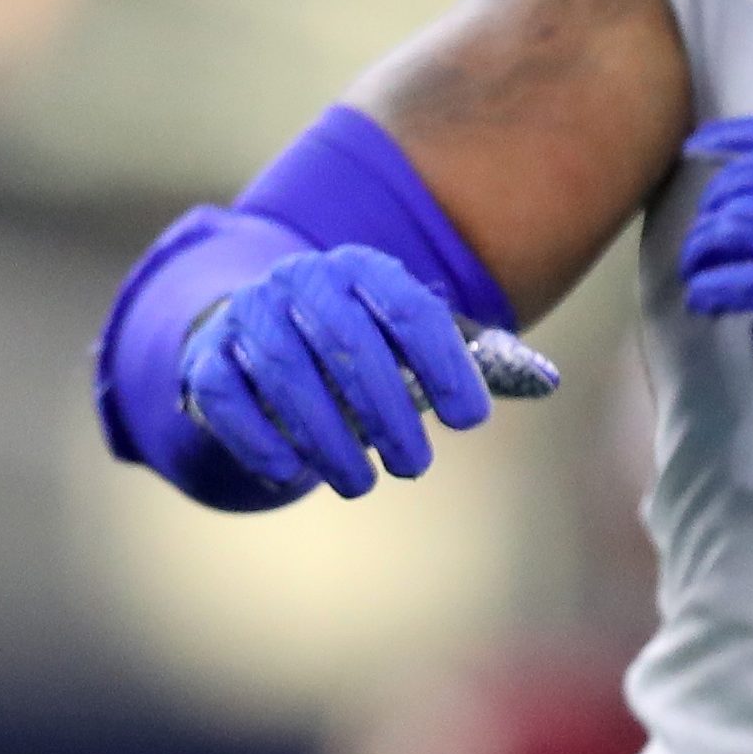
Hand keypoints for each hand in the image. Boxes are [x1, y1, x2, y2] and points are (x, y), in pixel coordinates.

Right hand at [179, 244, 492, 497]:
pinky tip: (291, 475)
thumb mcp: (416, 340)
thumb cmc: (361, 344)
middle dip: (385, 411)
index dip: (444, 366)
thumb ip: (476, 358)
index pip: (409, 310)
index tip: (471, 422)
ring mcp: (247, 316)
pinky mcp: (204, 359)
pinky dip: (258, 439)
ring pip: (284, 371)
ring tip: (360, 484)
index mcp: (364, 269)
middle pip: (346, 343)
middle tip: (416, 467)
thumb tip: (547, 382)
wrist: (260, 328)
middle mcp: (302, 281)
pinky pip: (226, 398)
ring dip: (325, 435)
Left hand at [678, 112, 752, 317]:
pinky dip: (712, 287)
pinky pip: (741, 283)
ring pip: (730, 228)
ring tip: (693, 264)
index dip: (730, 137)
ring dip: (700, 246)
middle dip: (711, 202)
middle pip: (741, 182)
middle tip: (701, 225)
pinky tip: (701, 296)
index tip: (696, 142)